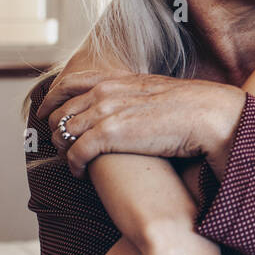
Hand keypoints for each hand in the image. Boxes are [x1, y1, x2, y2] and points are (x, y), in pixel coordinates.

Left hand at [40, 72, 245, 178]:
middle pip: (62, 109)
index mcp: (119, 80)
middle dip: (55, 128)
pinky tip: (79, 174)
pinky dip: (73, 165)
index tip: (45, 112)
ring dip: (64, 149)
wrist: (209, 115)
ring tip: (73, 162)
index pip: (71, 83)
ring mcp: (106, 112)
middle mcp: (107, 92)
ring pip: (64, 131)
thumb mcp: (160, 92)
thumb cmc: (194, 109)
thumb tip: (138, 107)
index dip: (52, 98)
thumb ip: (140, 95)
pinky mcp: (109, 135)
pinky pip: (76, 152)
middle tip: (57, 145)